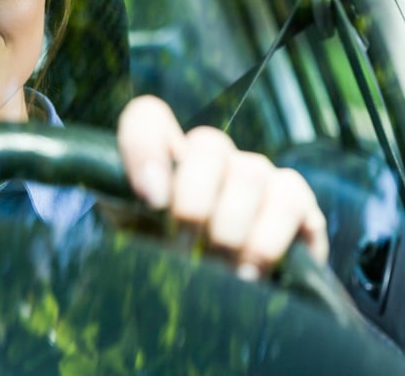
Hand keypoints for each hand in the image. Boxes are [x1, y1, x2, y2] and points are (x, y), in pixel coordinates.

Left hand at [116, 95, 328, 278]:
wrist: (217, 306)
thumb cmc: (169, 268)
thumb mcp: (132, 240)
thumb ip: (127, 209)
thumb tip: (153, 197)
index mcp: (162, 159)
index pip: (147, 118)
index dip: (145, 147)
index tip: (151, 199)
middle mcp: (211, 157)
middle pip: (209, 143)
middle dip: (194, 202)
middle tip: (184, 247)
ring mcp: (256, 174)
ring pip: (250, 172)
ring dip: (230, 228)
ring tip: (218, 268)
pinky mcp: (298, 203)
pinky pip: (289, 200)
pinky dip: (266, 241)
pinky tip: (249, 272)